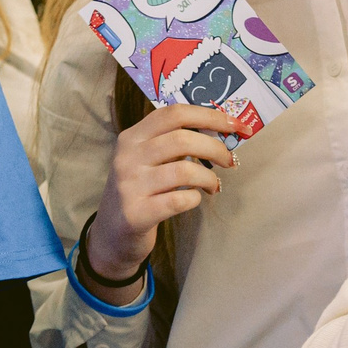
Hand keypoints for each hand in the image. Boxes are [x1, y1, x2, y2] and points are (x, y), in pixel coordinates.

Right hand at [86, 103, 241, 286]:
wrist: (111, 234)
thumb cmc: (139, 192)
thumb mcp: (145, 160)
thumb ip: (171, 143)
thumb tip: (219, 130)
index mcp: (132, 138)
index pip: (173, 114)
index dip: (209, 116)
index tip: (236, 125)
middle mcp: (127, 157)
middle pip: (182, 139)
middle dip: (216, 148)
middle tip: (229, 160)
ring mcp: (129, 186)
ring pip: (184, 171)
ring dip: (209, 178)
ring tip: (214, 186)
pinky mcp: (137, 214)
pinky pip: (179, 200)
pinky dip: (195, 199)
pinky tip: (194, 200)